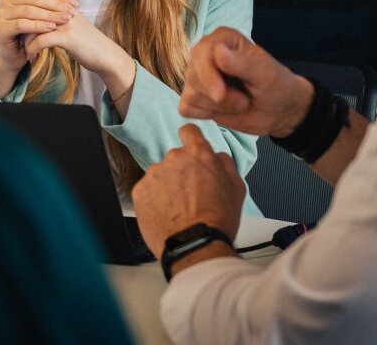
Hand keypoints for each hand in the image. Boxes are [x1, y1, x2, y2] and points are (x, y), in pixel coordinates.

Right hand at [0, 0, 77, 88]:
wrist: (16, 55)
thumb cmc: (32, 33)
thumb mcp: (44, 14)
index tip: (75, 3)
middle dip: (55, 5)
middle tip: (71, 12)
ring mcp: (0, 13)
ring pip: (28, 10)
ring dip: (49, 15)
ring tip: (64, 20)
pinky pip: (21, 24)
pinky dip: (37, 26)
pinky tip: (51, 28)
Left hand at [22, 1, 136, 114]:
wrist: (106, 55)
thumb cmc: (86, 42)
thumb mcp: (70, 24)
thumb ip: (54, 17)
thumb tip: (34, 17)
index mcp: (64, 4)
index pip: (35, 0)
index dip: (23, 13)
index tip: (17, 26)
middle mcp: (64, 10)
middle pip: (32, 11)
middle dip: (22, 26)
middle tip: (16, 38)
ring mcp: (67, 22)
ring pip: (35, 25)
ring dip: (25, 40)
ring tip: (23, 49)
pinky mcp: (68, 37)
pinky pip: (41, 40)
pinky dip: (33, 49)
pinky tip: (31, 57)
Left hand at [132, 124, 244, 256]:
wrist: (196, 245)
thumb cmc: (217, 220)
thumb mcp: (236, 187)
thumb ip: (224, 163)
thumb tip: (215, 154)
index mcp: (198, 154)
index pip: (189, 131)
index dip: (191, 140)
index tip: (190, 149)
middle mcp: (174, 159)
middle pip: (175, 158)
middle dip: (181, 172)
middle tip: (191, 194)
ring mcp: (154, 174)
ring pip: (160, 175)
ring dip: (167, 187)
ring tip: (179, 208)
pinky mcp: (140, 190)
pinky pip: (147, 190)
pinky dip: (154, 200)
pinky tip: (167, 214)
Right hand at [179, 27, 313, 137]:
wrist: (281, 112)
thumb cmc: (277, 87)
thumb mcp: (266, 75)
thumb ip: (241, 64)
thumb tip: (217, 51)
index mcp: (223, 40)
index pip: (201, 52)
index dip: (207, 74)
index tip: (220, 94)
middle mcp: (206, 55)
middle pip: (193, 76)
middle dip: (219, 96)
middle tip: (244, 101)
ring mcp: (199, 76)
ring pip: (190, 95)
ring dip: (218, 107)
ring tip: (240, 103)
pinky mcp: (195, 97)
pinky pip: (186, 108)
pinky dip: (206, 114)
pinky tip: (224, 111)